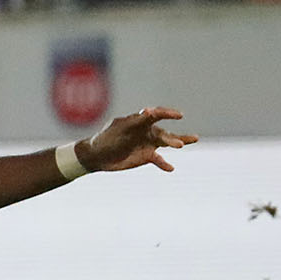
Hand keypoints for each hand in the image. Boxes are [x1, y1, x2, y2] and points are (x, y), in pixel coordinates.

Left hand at [77, 107, 198, 172]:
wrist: (97, 156)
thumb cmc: (106, 138)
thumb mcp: (120, 128)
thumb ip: (135, 121)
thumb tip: (148, 112)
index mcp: (140, 121)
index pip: (157, 115)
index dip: (168, 114)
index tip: (179, 115)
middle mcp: (148, 131)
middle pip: (164, 133)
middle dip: (173, 139)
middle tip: (180, 145)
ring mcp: (148, 144)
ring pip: (167, 143)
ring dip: (176, 143)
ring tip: (183, 145)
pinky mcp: (146, 156)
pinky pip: (158, 160)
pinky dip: (164, 164)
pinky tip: (170, 168)